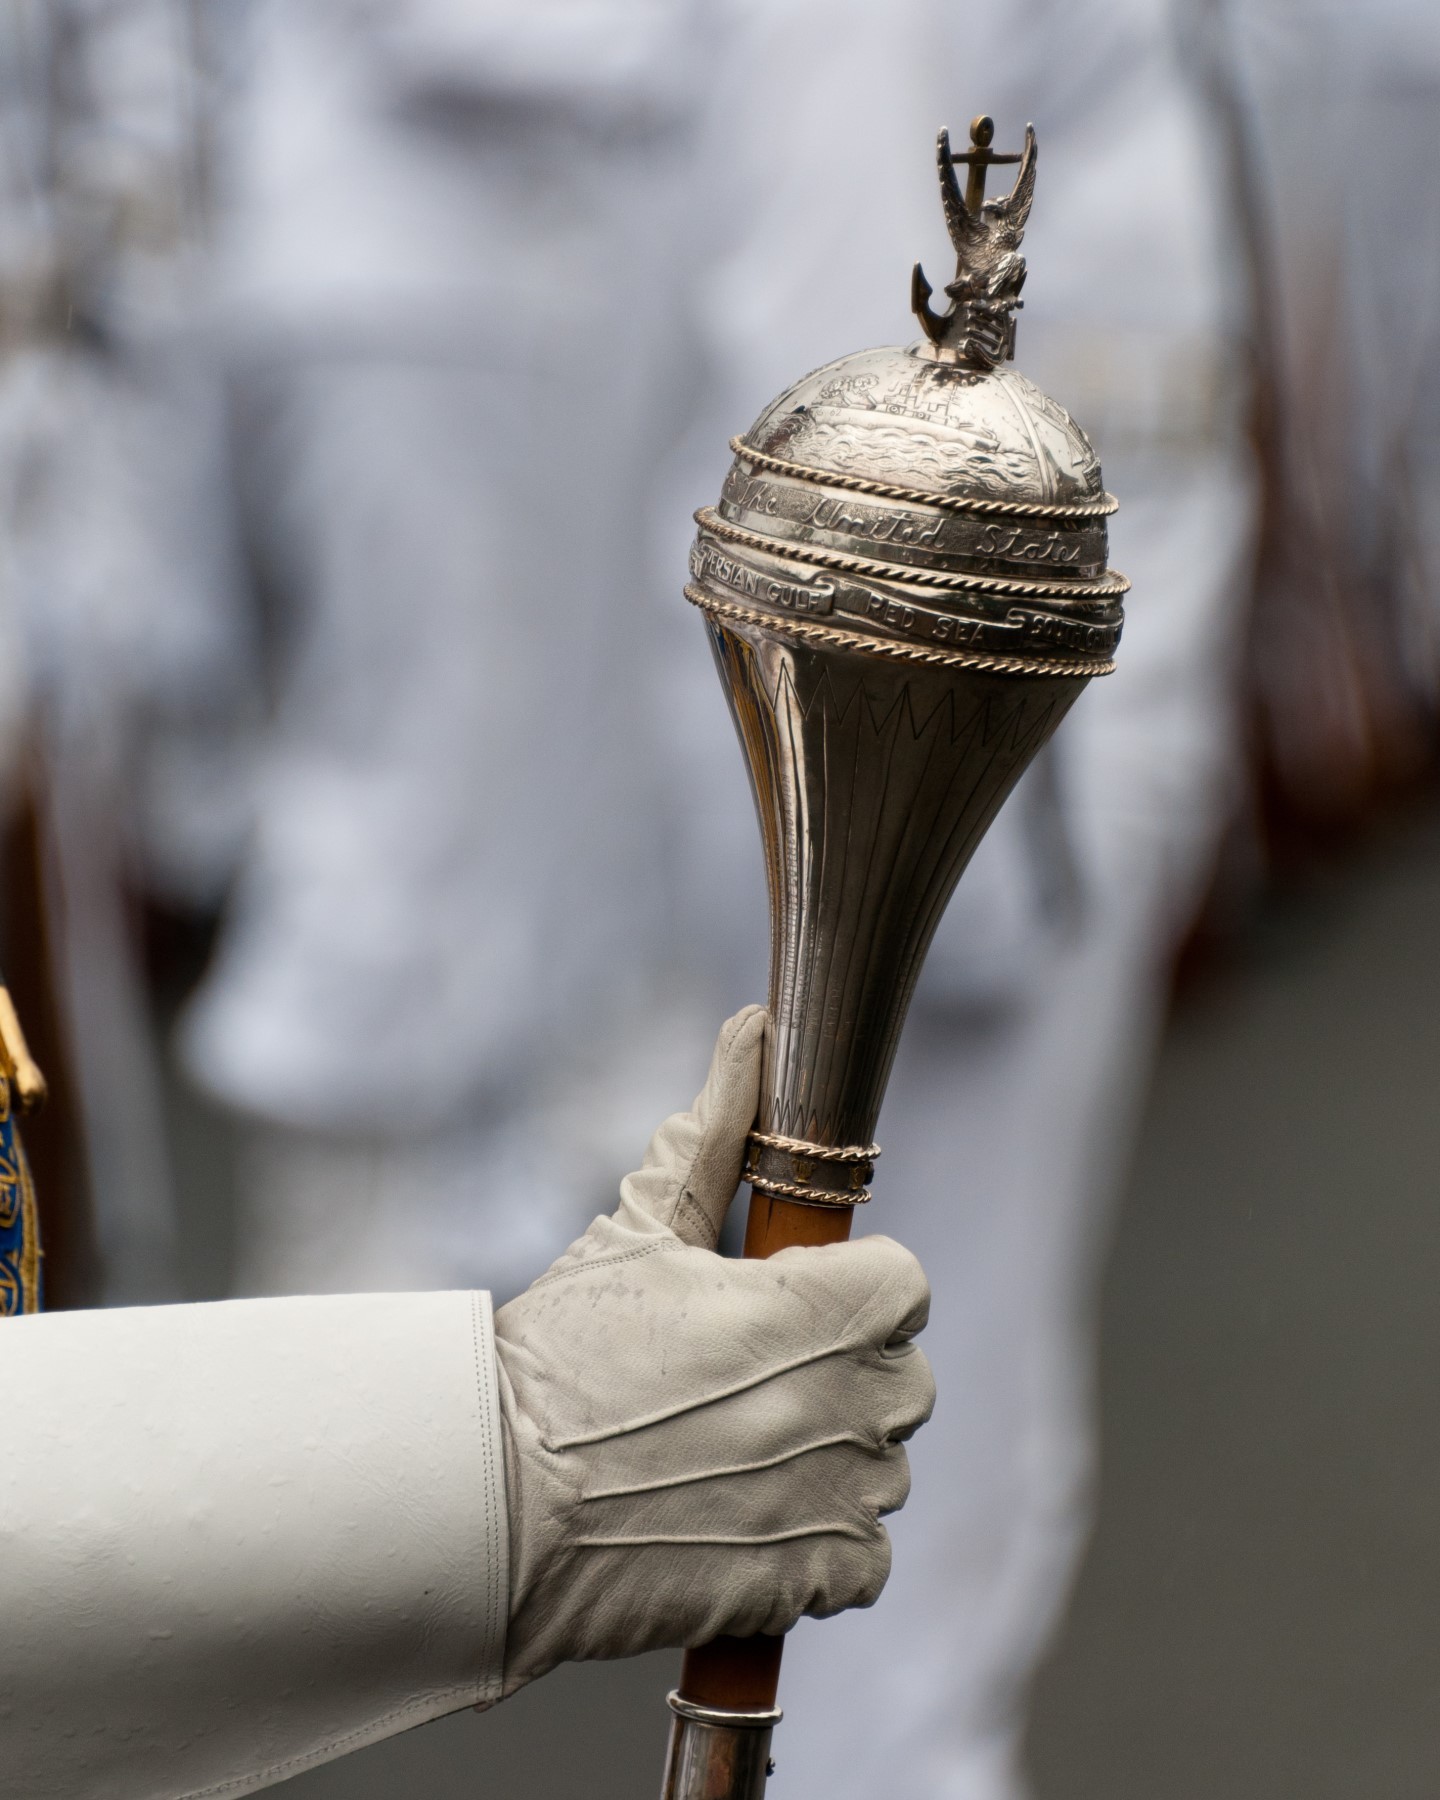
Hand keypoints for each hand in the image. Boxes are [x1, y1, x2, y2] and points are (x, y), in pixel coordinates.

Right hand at [493, 1006, 934, 1694]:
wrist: (493, 1505)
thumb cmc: (559, 1356)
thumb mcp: (635, 1224)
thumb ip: (714, 1127)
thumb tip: (753, 1027)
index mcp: (817, 1306)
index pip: (905, 1283)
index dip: (850, 1288)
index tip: (788, 1304)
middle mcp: (848, 1401)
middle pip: (904, 1376)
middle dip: (843, 1374)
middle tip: (747, 1383)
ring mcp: (837, 1496)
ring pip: (884, 1467)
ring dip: (829, 1461)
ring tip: (728, 1454)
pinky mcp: (814, 1580)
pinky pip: (866, 1558)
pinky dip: (821, 1548)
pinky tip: (743, 1518)